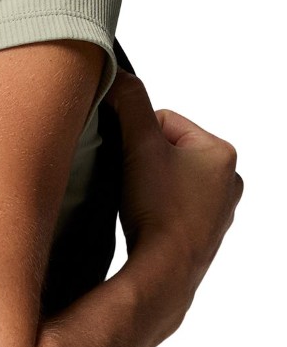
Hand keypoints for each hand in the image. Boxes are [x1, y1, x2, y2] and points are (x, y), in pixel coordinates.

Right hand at [107, 69, 243, 316]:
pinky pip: (173, 210)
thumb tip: (117, 75)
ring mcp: (218, 212)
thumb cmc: (160, 210)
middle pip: (169, 153)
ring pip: (170, 182)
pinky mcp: (204, 236)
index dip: (138, 137)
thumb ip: (130, 102)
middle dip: (147, 164)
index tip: (132, 160)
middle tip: (135, 184)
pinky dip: (158, 213)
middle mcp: (228, 182)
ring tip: (141, 206)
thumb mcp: (140, 144)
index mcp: (221, 152)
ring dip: (151, 188)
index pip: (166, 122)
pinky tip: (149, 223)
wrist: (165, 270)